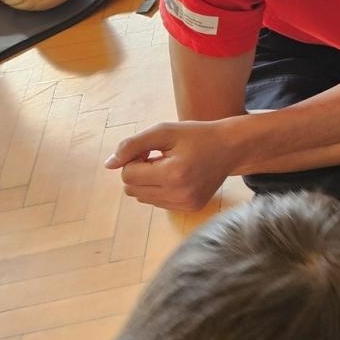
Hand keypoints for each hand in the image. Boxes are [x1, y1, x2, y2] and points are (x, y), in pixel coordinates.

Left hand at [106, 120, 238, 210]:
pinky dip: (160, 189)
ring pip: (142, 198)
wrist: (231, 148)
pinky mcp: (190, 208)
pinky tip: (177, 176)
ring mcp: (186, 205)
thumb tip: (108, 165)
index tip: (150, 150)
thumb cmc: (196, 135)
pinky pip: (158, 202)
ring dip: (148, 181)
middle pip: (132, 189)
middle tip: (157, 157)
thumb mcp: (163, 131)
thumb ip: (132, 145)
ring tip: (168, 166)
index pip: (128, 175)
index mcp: (173, 174)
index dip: (133, 159)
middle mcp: (180, 194)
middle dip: (138, 172)